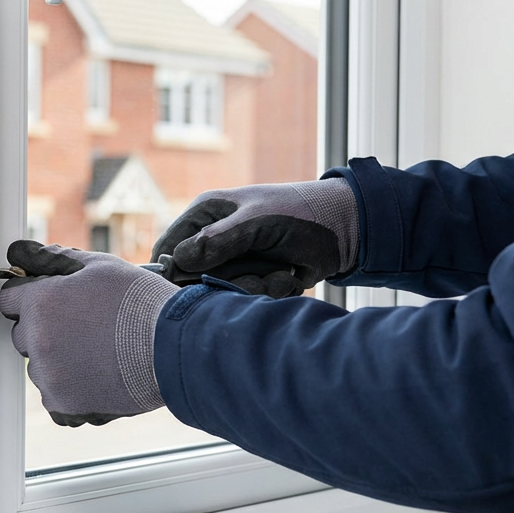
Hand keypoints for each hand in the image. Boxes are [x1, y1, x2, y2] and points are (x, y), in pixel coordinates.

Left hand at [0, 240, 179, 426]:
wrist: (175, 349)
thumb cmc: (141, 304)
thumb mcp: (101, 266)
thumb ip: (56, 259)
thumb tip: (22, 252)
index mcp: (40, 302)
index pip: (9, 299)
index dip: (31, 297)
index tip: (52, 301)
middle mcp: (37, 340)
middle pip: (23, 334)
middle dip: (45, 328)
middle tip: (85, 326)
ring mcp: (49, 375)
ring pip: (40, 366)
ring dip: (59, 360)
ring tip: (99, 351)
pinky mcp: (64, 404)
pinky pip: (55, 395)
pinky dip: (72, 388)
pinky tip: (100, 373)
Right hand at [151, 178, 358, 297]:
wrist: (345, 229)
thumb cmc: (298, 212)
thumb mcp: (256, 221)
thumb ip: (217, 241)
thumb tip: (177, 263)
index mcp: (205, 215)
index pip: (168, 250)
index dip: (176, 272)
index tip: (198, 282)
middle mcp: (215, 240)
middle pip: (196, 281)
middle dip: (229, 282)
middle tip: (255, 272)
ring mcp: (237, 262)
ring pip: (225, 294)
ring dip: (256, 287)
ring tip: (281, 269)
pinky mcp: (256, 279)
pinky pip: (250, 299)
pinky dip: (274, 290)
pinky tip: (290, 273)